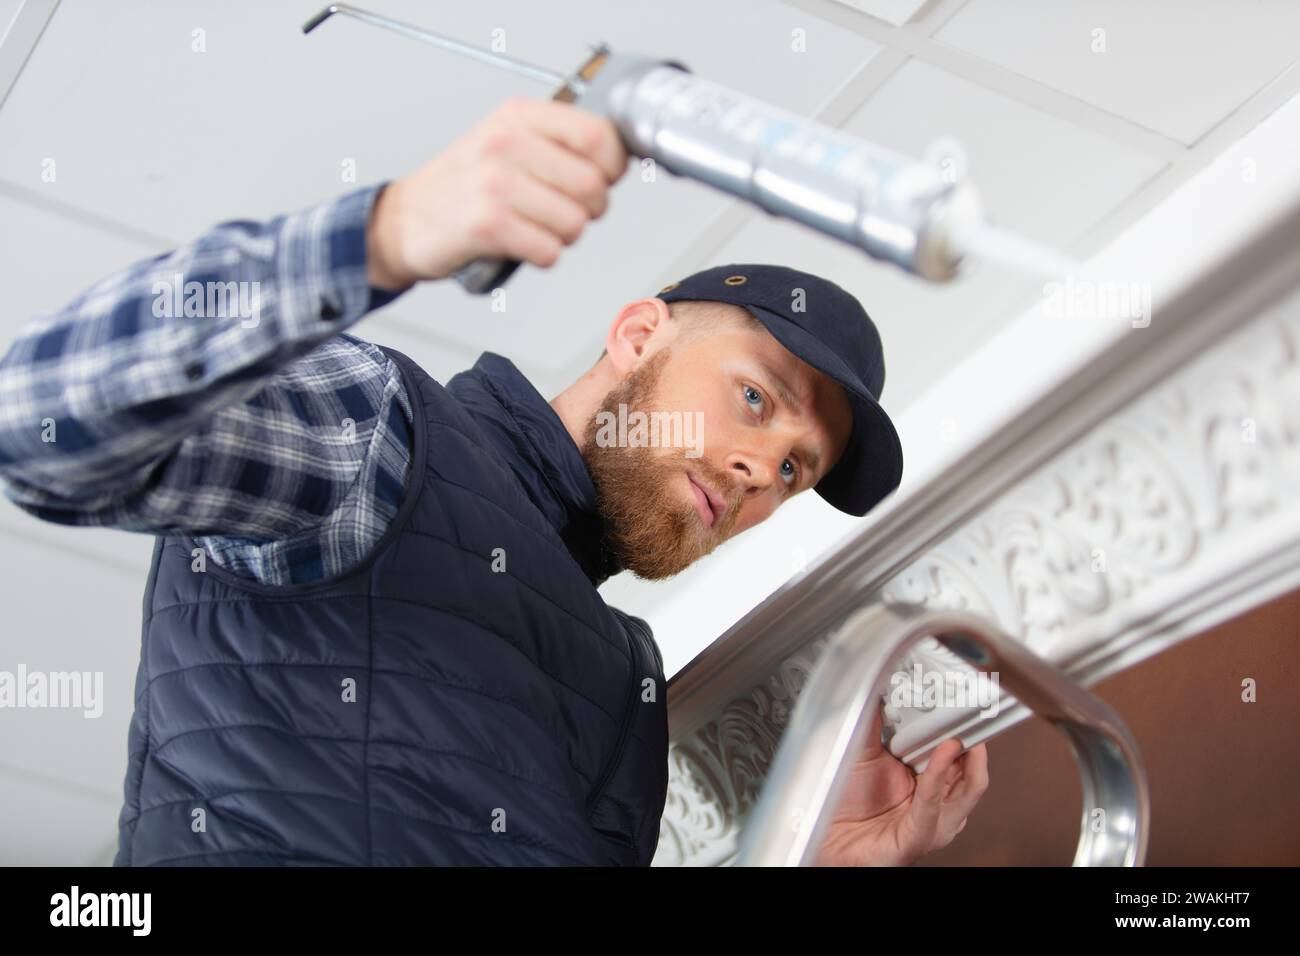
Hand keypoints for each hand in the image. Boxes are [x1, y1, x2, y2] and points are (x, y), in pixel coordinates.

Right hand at [366, 97, 629, 290]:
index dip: (613, 166)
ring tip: (536, 227)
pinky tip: (520, 243)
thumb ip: (559, 144)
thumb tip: (619, 161)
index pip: (598, 134)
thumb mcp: (507, 143)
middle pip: (592, 185)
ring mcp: (494, 184)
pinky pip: (549, 251)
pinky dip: (542, 256)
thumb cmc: (463, 186)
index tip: (602, 179)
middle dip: (590, 210)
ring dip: (564, 236)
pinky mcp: (486, 225)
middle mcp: (506, 143)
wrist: (403, 220)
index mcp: (518, 116)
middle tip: (565, 211)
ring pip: (575, 223)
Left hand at [812, 699, 988, 865]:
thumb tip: (880, 685)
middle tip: (970, 711)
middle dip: (975, 738)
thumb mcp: (863, 749)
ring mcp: (934, 821)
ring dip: (963, 758)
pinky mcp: (919, 837)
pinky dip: (938, 778)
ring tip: (957, 734)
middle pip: (972, 767)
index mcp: (932, 779)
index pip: (961, 749)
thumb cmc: (846, 801)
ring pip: (967, 788)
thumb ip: (874, 719)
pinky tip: (940, 757)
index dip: (964, 724)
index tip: (964, 699)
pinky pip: (933, 806)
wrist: (827, 836)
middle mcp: (939, 801)